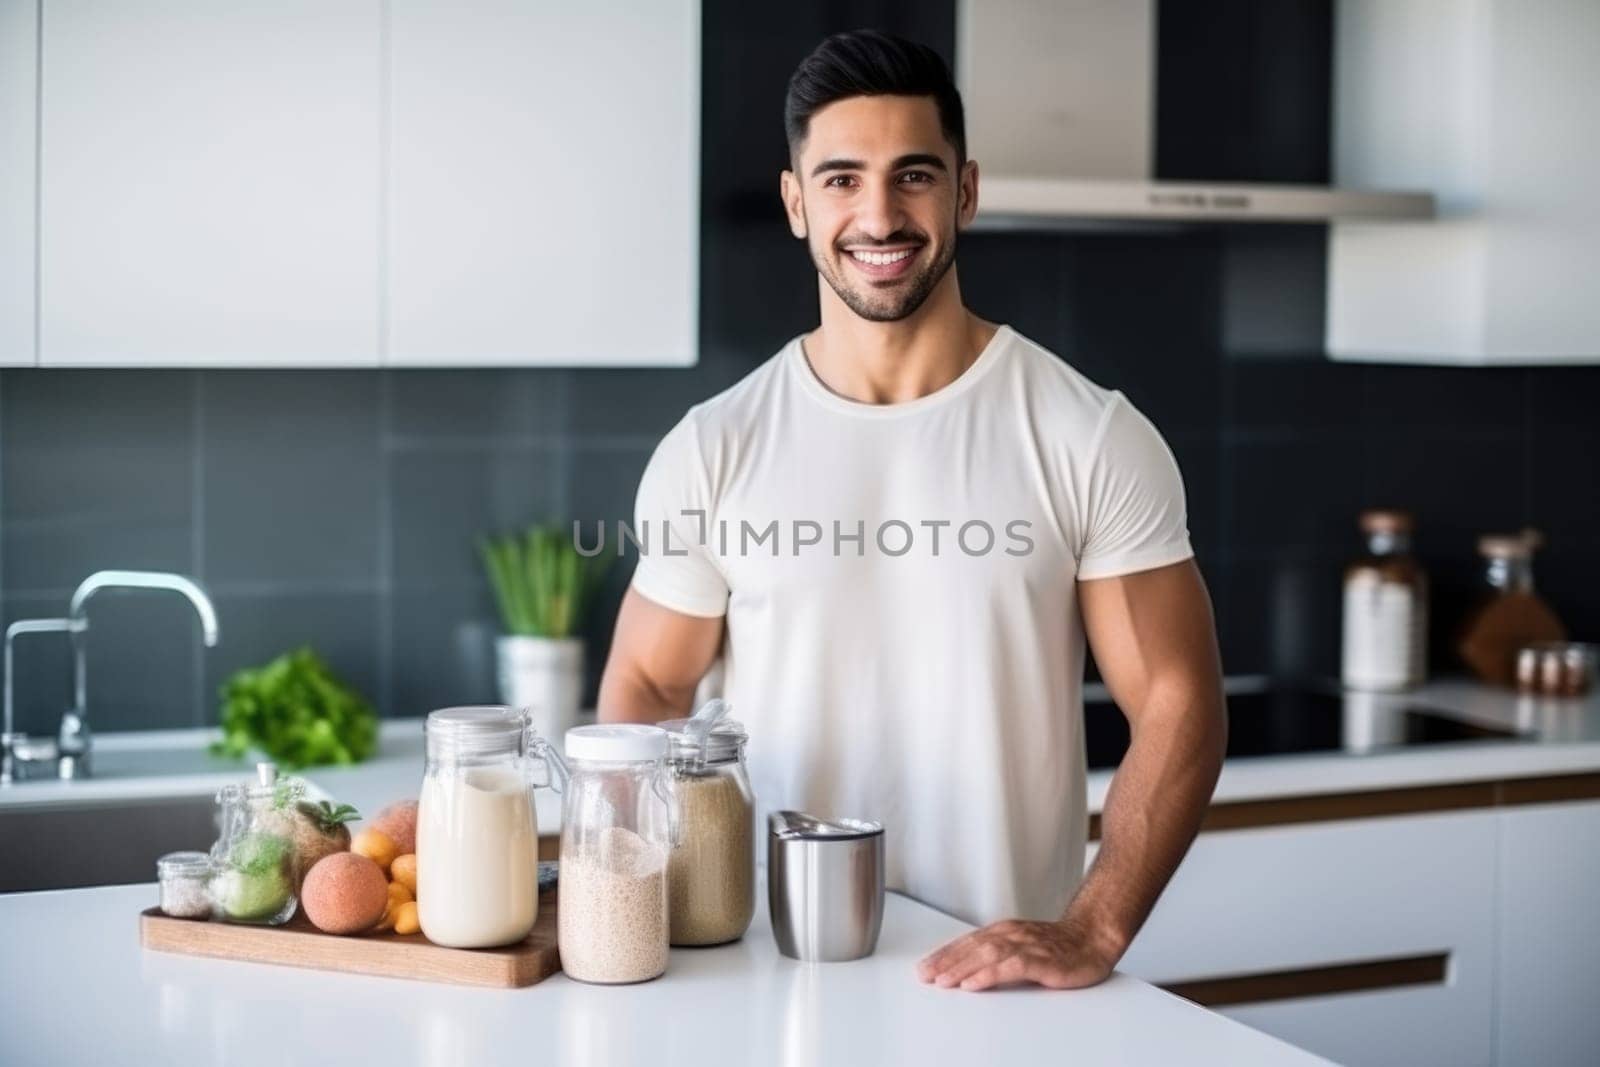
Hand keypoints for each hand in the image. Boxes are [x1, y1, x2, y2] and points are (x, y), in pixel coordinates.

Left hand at [915, 916, 1119, 991]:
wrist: (1093, 938)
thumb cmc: (1058, 946)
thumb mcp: (1022, 946)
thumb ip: (997, 954)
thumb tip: (966, 968)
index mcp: (1005, 931)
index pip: (968, 942)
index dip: (944, 955)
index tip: (924, 967)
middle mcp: (1012, 935)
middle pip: (972, 948)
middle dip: (946, 962)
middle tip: (924, 975)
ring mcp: (1027, 946)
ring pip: (987, 955)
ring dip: (962, 968)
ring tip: (943, 981)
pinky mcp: (1042, 960)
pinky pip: (1011, 966)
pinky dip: (989, 975)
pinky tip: (974, 983)